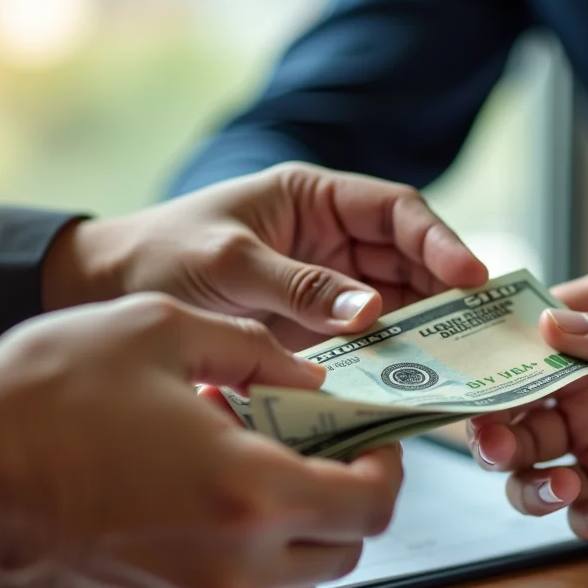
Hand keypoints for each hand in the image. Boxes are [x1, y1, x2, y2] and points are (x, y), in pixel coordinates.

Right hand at [0, 293, 402, 587]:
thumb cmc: (37, 407)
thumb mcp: (159, 330)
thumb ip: (255, 350)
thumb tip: (305, 377)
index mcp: (248, 493)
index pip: (371, 505)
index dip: (387, 471)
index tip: (373, 447)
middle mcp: (233, 570)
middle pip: (343, 552)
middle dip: (344, 502)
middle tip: (319, 459)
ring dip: (297, 539)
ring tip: (255, 484)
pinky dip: (246, 572)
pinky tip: (208, 523)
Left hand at [43, 162, 488, 349]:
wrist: (105, 292)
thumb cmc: (160, 255)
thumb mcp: (227, 264)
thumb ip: (297, 287)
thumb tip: (370, 312)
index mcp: (313, 199)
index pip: (395, 211)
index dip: (439, 241)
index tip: (470, 276)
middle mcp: (329, 241)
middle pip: (408, 262)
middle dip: (447, 295)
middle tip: (483, 333)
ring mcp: (325, 290)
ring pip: (397, 307)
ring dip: (427, 334)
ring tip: (461, 366)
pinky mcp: (314, 335)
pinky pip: (367, 345)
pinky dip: (392, 364)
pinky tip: (413, 388)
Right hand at [467, 260, 587, 540]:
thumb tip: (551, 329)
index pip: (525, 334)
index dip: (490, 356)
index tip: (468, 378)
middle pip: (512, 407)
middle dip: (491, 429)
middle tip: (495, 444)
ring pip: (532, 465)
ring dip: (527, 480)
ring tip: (561, 484)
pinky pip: (585, 510)